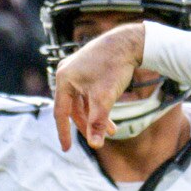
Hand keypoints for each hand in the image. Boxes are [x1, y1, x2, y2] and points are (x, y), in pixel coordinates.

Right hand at [49, 22, 147, 148]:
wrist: (129, 42)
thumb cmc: (113, 67)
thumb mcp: (104, 99)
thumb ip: (97, 123)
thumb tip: (95, 145)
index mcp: (64, 79)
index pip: (61, 112)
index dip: (64, 132)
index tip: (67, 149)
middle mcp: (66, 73)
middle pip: (72, 108)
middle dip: (86, 124)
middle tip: (96, 139)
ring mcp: (77, 70)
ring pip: (83, 101)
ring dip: (95, 116)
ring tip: (111, 130)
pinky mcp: (88, 68)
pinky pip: (88, 92)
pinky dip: (98, 104)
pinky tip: (110, 115)